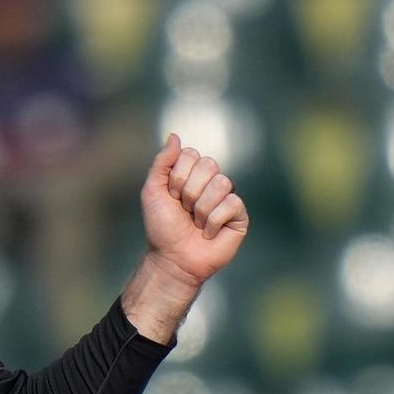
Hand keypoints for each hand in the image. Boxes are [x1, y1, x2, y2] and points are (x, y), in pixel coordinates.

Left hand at [122, 134, 248, 343]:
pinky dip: (213, 221)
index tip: (170, 196)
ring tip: (196, 223)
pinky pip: (232, 203)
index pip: (191, 154)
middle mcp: (212, 182)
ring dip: (200, 208)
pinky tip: (208, 233)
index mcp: (192, 173)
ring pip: (222, 183)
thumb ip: (162, 162)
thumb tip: (174, 135)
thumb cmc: (162, 226)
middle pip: (209, 165)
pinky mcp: (240, 216)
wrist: (172, 258)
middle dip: (189, 191)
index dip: (177, 176)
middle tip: (183, 210)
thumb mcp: (153, 190)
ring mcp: (227, 197)